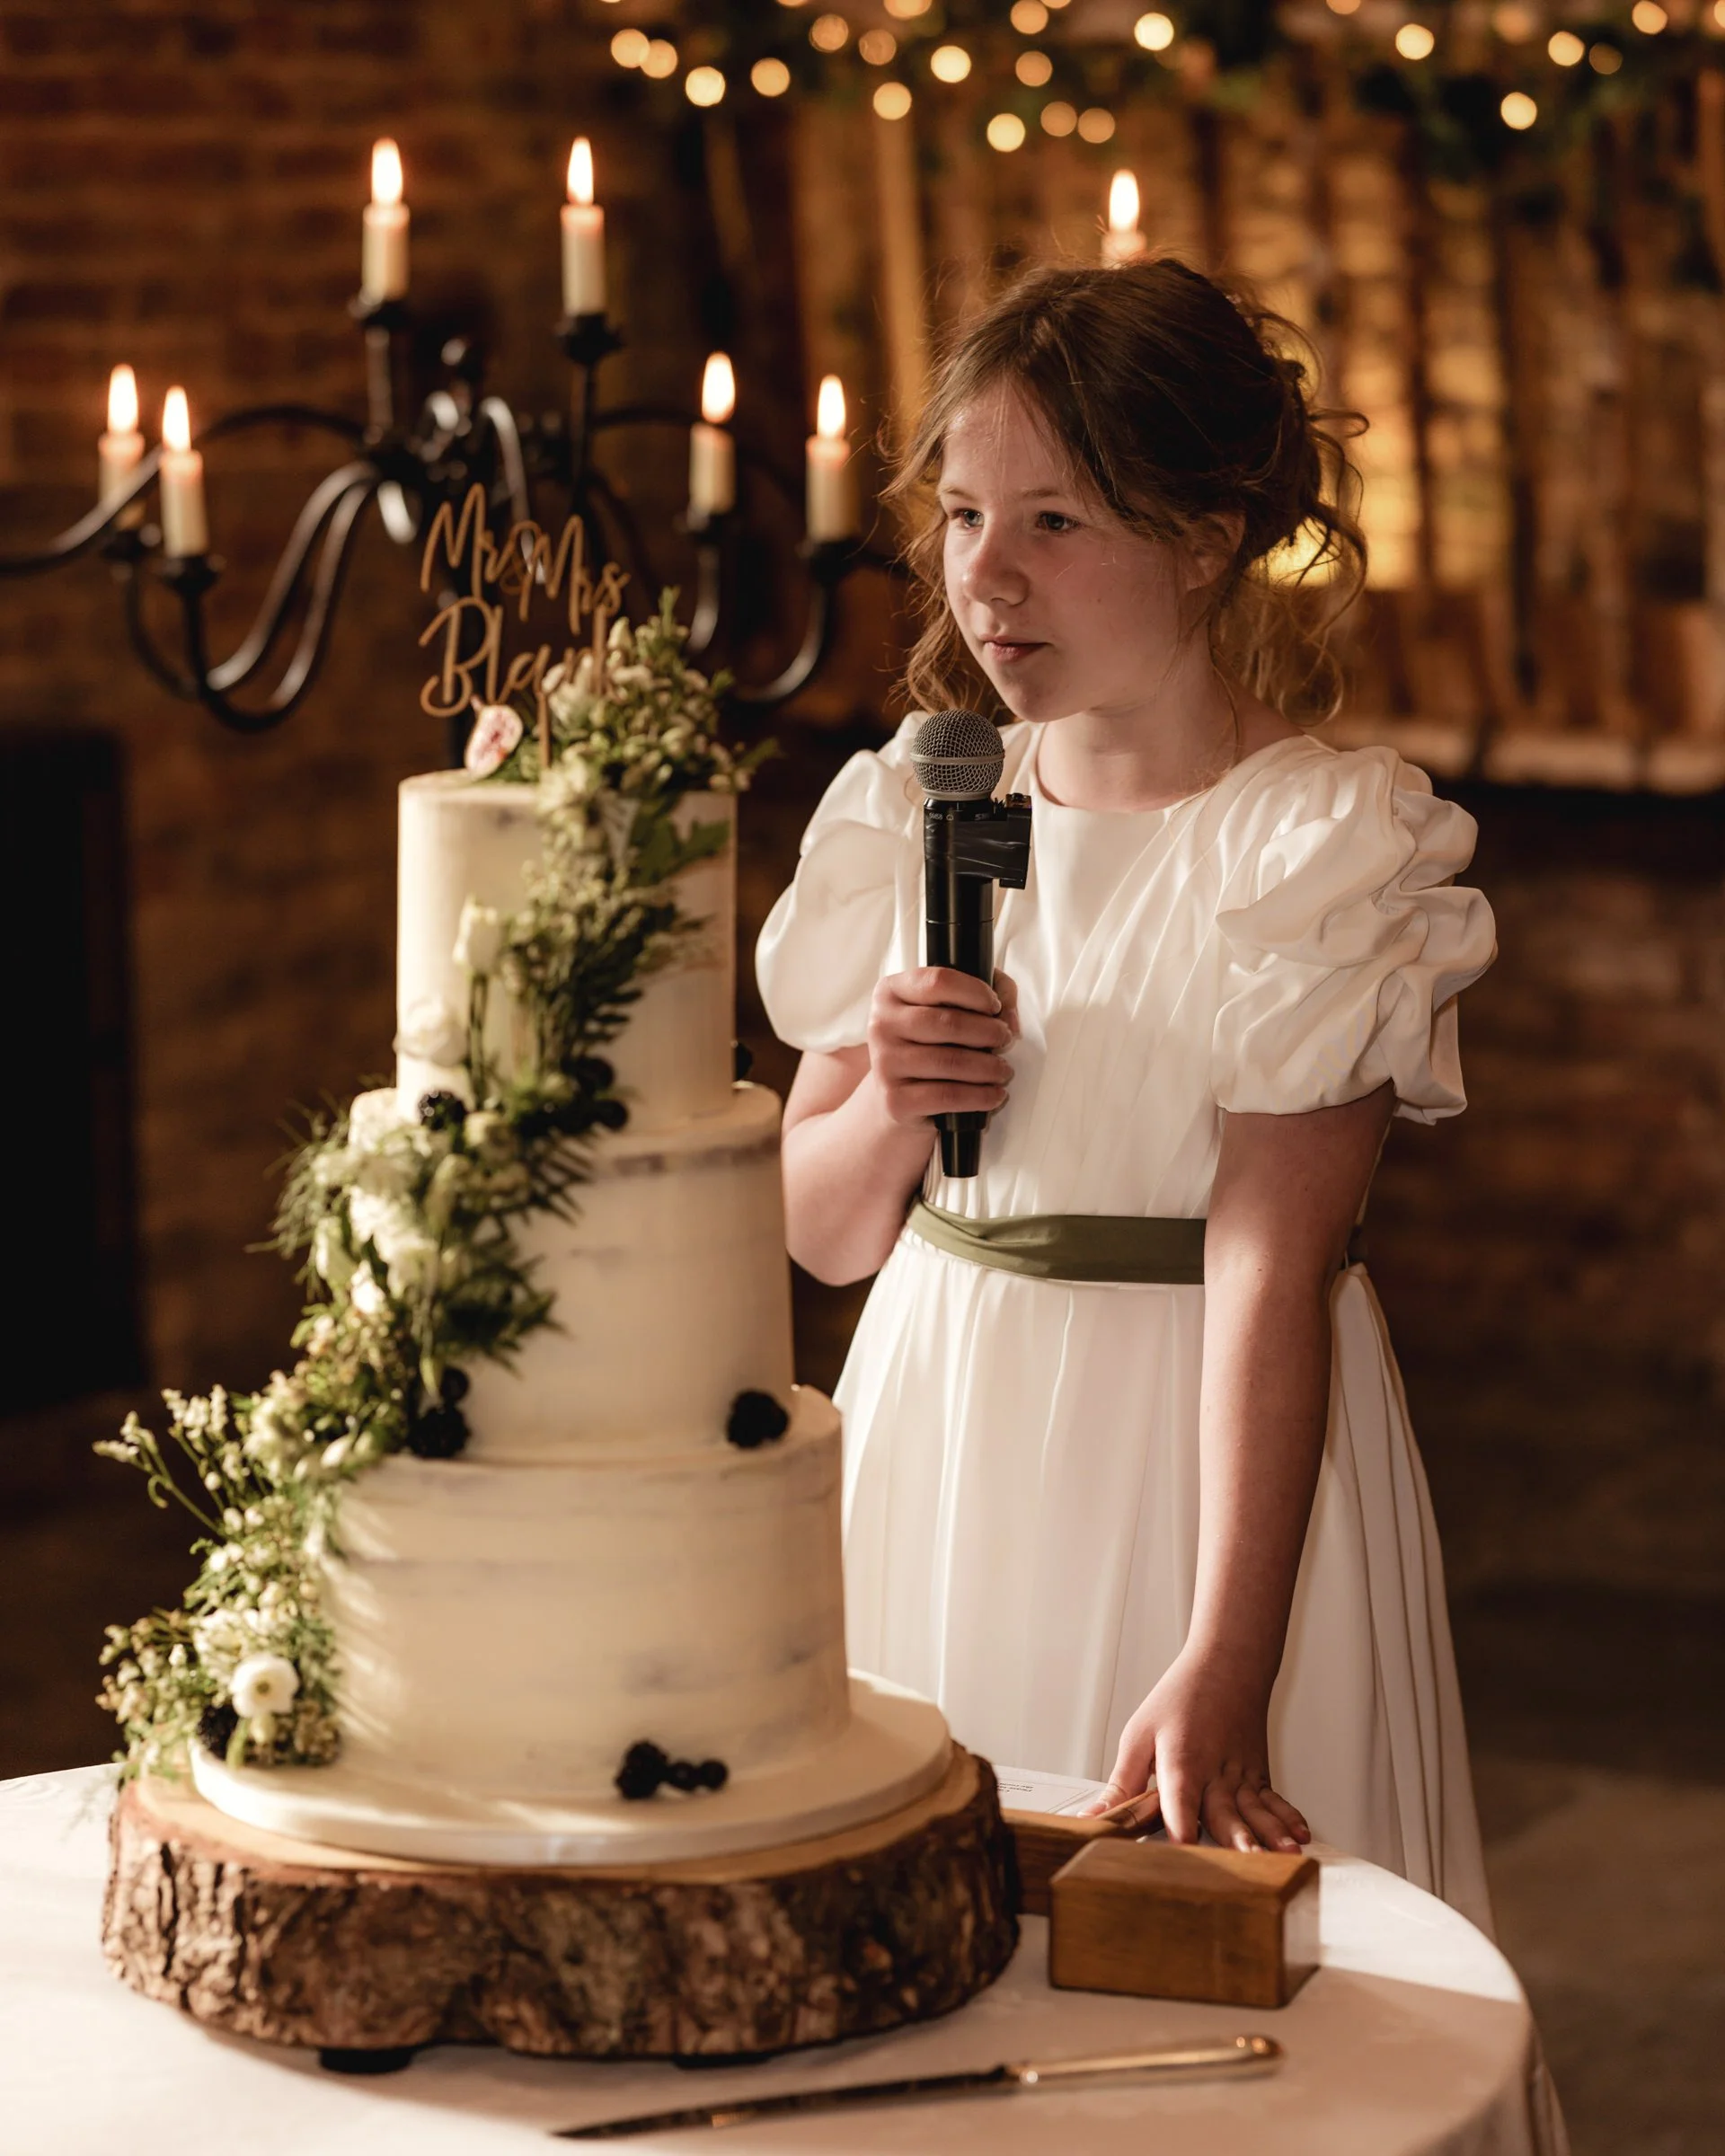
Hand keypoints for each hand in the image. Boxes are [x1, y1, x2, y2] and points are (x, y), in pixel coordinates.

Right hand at [866, 966, 1017, 1129]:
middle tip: (1005, 1039)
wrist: (895, 1096)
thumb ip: (986, 993)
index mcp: (891, 993)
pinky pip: (947, 1096)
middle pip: (948, 1023)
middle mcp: (881, 1025)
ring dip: (989, 1067)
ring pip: (951, 1062)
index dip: (976, 992)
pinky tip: (994, 1094)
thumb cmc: (926, 1046)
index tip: (994, 1006)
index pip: (938, 982)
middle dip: (988, 1032)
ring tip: (1003, 1070)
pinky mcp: (894, 1100)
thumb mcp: (947, 1009)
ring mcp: (885, 1064)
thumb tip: (1008, 1015)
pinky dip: (979, 1096)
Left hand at [1074, 1649, 1311, 1853]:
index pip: (1179, 1797)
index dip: (1180, 1824)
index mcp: (1181, 1758)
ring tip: (1284, 1856)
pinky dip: (1288, 1818)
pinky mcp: (1257, 1776)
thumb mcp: (1139, 1736)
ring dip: (1270, 1833)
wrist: (1227, 1664)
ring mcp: (1241, 1773)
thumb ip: (1120, 1785)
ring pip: (1255, 1808)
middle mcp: (1214, 1769)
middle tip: (1246, 1864)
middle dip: (1235, 1838)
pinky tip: (1301, 1836)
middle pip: (1223, 1809)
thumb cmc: (1179, 1700)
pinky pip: (1273, 1801)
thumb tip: (1091, 1819)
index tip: (1183, 1851)